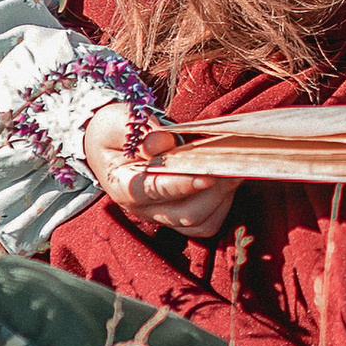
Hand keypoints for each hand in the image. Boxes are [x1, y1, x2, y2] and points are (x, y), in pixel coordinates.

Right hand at [84, 104, 236, 240]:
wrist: (112, 143)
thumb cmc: (116, 130)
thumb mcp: (120, 122)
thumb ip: (140, 130)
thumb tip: (164, 141)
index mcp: (123, 185)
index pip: (154, 191)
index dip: (182, 185)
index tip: (208, 176)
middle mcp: (143, 208)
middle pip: (185, 214)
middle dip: (214, 191)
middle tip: (232, 163)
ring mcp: (161, 215)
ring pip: (199, 222)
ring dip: (222, 197)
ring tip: (233, 168)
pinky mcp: (177, 216)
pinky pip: (206, 223)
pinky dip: (222, 205)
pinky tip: (226, 180)